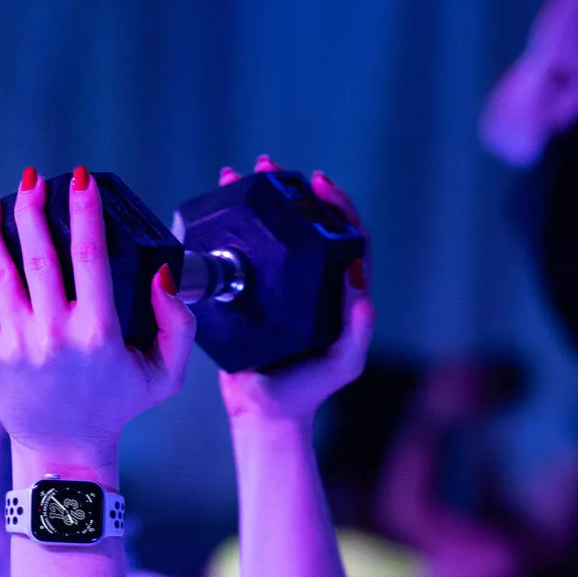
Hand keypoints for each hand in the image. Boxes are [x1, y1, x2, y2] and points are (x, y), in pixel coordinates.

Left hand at [0, 168, 193, 472]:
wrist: (64, 451)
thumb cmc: (116, 405)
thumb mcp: (164, 375)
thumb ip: (177, 326)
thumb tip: (161, 275)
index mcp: (98, 334)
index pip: (89, 256)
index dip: (84, 210)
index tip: (79, 178)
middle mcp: (54, 336)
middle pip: (39, 253)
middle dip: (33, 207)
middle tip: (31, 180)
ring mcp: (16, 345)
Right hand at [217, 159, 373, 429]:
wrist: (263, 411)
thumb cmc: (307, 390)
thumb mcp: (342, 364)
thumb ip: (357, 329)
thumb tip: (359, 281)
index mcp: (339, 291)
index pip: (347, 236)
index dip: (337, 205)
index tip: (319, 184)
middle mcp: (312, 282)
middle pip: (306, 223)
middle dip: (290, 189)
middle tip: (270, 165)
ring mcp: (280, 285)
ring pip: (274, 231)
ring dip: (259, 197)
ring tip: (240, 172)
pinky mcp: (250, 292)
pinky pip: (244, 251)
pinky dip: (232, 223)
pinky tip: (218, 202)